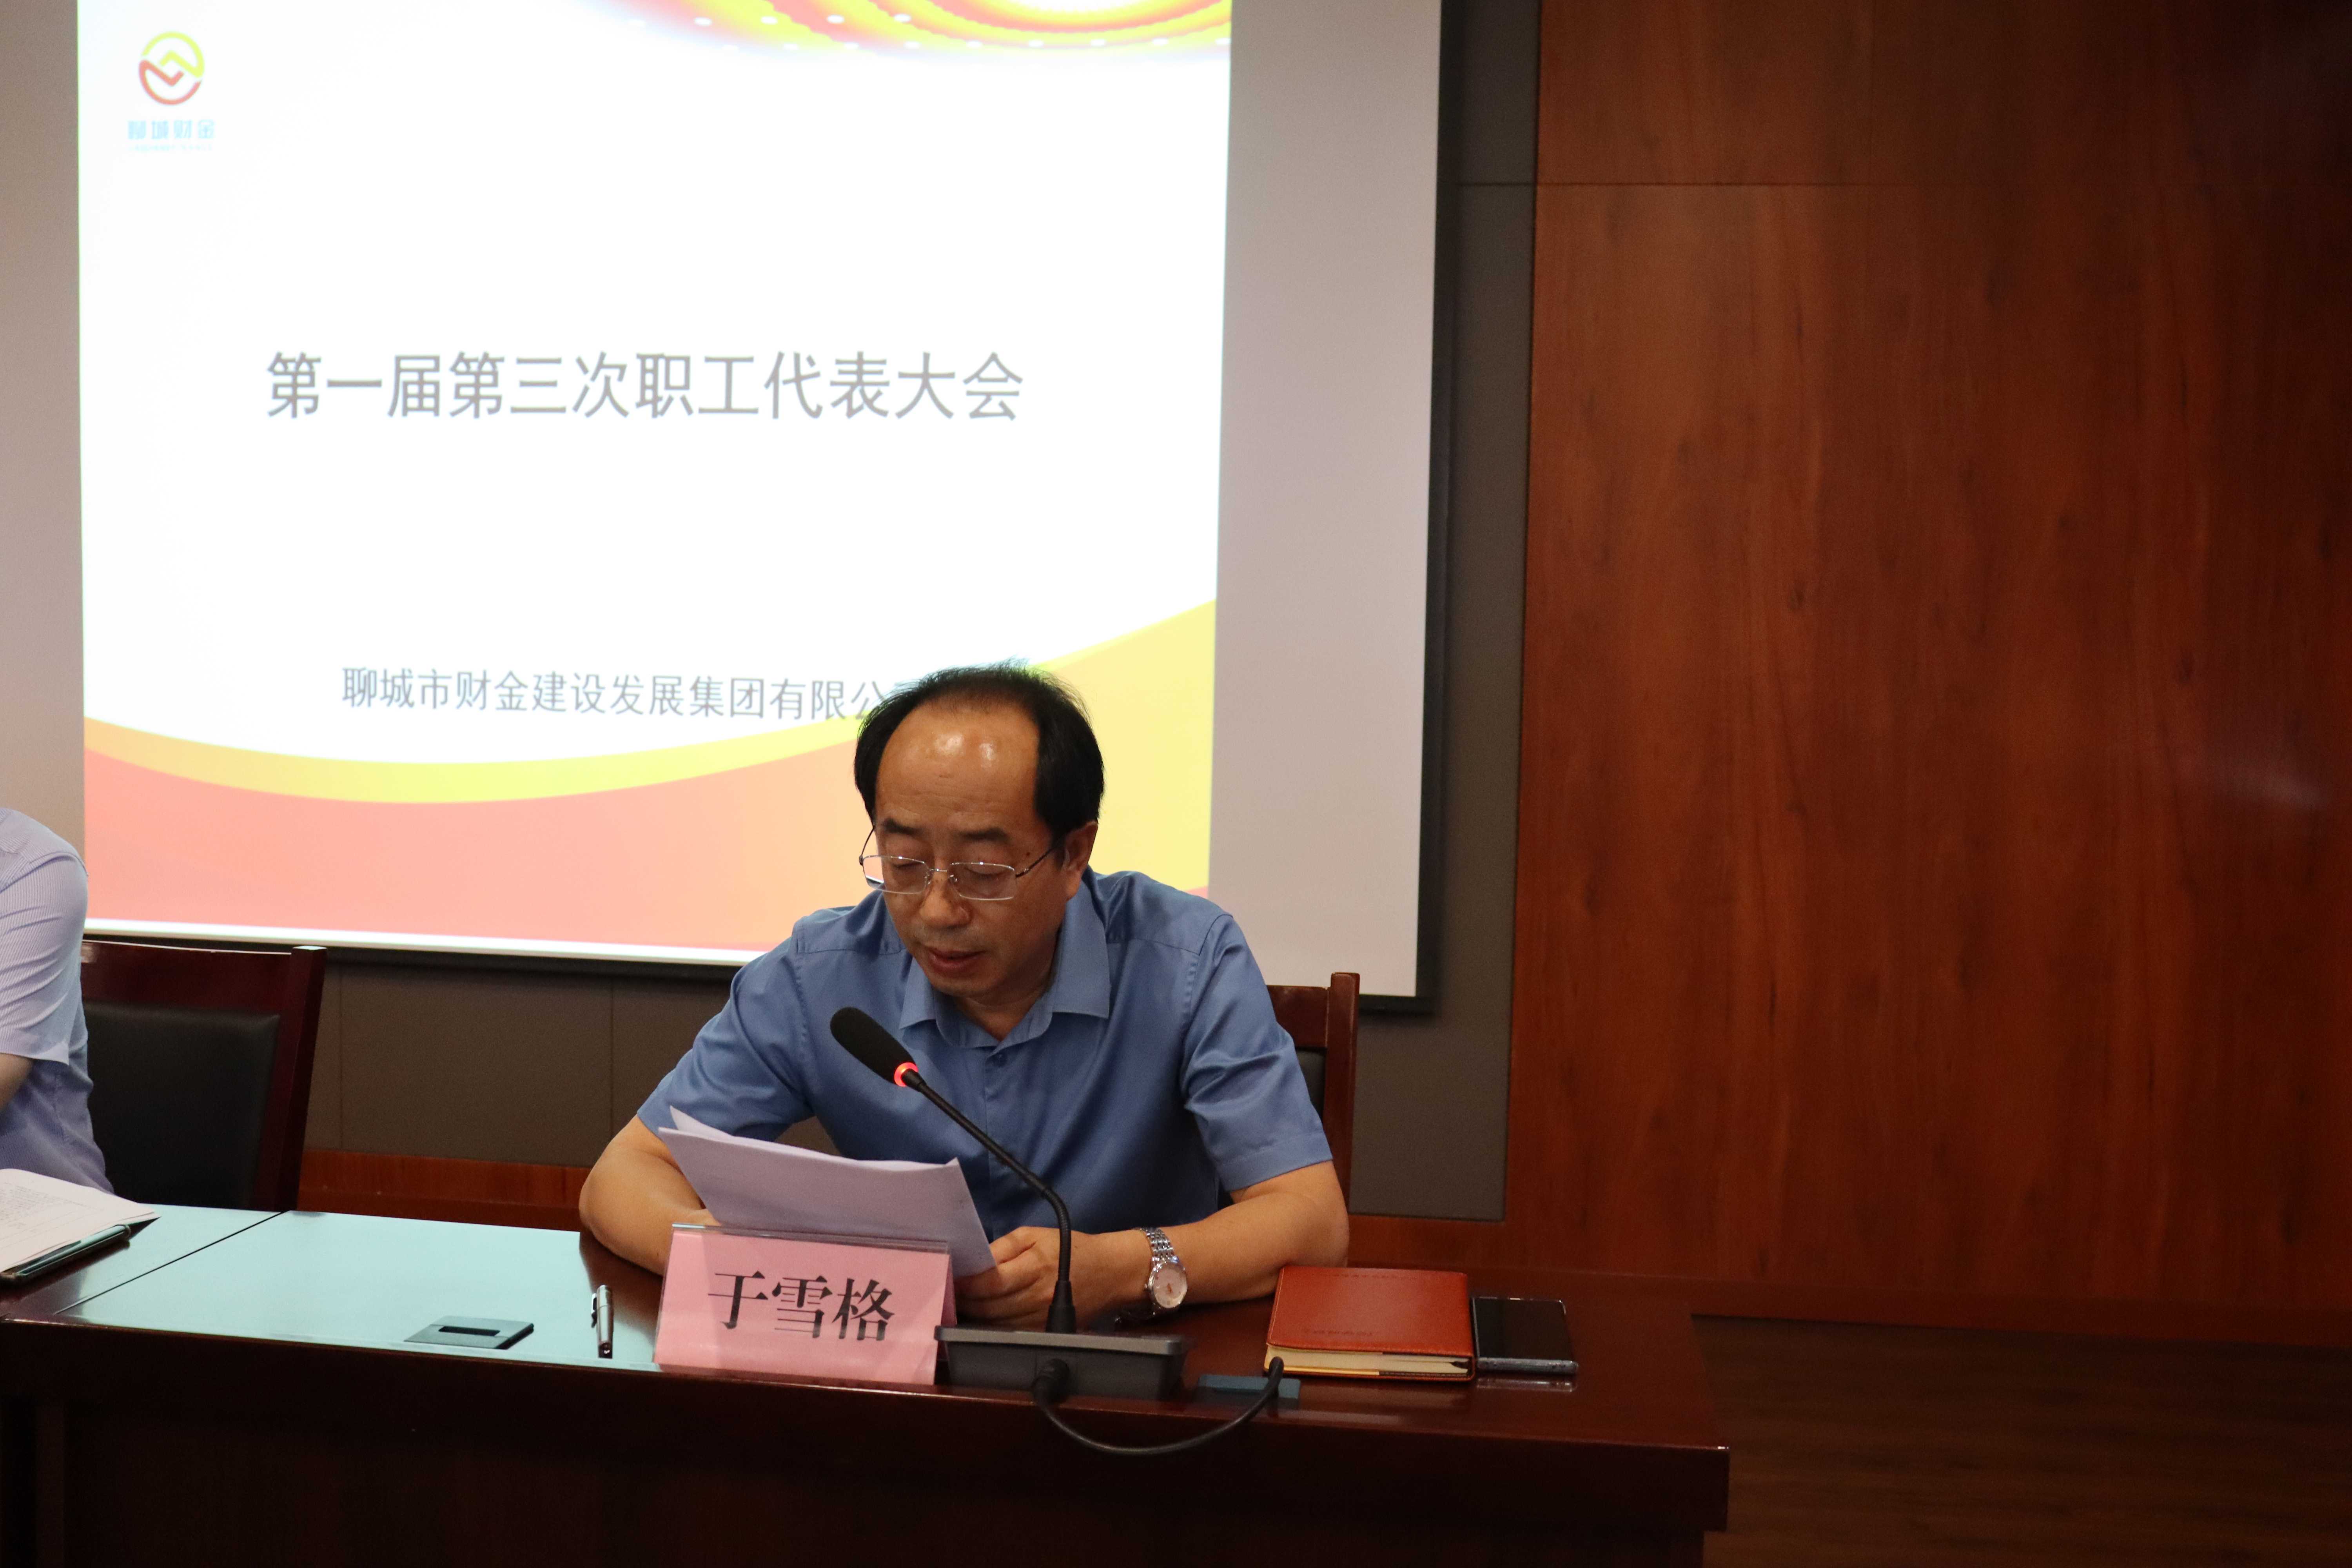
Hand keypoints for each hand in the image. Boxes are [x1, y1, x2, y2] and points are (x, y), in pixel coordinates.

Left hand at [954, 1227, 1149, 1327]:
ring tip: (959, 1303)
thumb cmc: (1071, 1248)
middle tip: (947, 1290)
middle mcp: (1036, 1297)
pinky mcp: (1043, 1331)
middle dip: (964, 1300)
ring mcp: (1040, 1319)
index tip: (950, 1276)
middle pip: (988, 1306)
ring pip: (995, 1323)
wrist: (1110, 1272)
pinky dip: (991, 1325)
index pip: (990, 1282)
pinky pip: (1009, 1331)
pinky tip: (981, 1315)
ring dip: (974, 1315)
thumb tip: (974, 1262)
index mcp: (1034, 1268)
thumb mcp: (1036, 1235)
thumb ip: (1003, 1248)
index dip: (966, 1283)